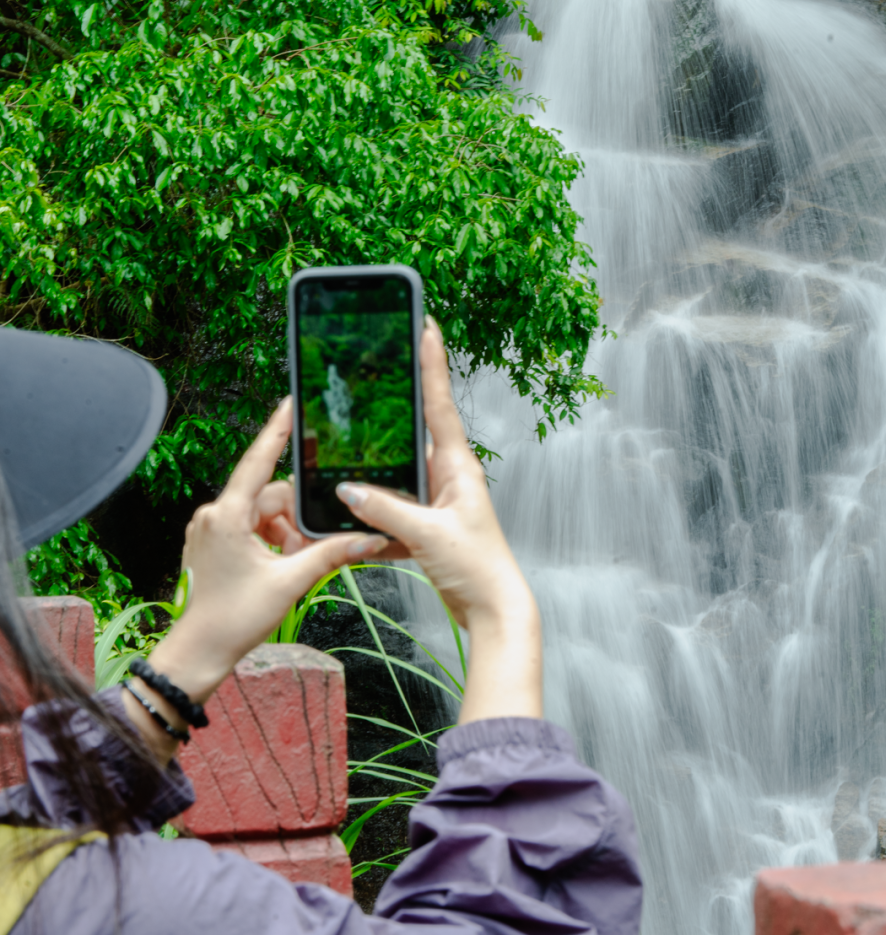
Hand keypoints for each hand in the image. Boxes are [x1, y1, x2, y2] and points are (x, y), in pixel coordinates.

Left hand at [123, 399, 382, 762]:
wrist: (198, 653)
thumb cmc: (234, 619)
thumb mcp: (289, 583)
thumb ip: (330, 554)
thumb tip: (369, 538)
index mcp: (227, 515)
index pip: (258, 460)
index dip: (278, 429)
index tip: (292, 401)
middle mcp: (213, 514)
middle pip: (270, 496)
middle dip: (296, 518)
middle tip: (313, 545)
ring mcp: (210, 528)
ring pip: (263, 514)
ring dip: (285, 534)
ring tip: (295, 564)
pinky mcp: (212, 543)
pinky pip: (250, 528)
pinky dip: (271, 541)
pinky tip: (283, 564)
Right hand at [336, 320, 541, 723]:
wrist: (494, 610)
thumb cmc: (477, 567)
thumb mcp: (428, 534)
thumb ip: (386, 509)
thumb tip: (347, 488)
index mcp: (457, 466)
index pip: (439, 403)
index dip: (431, 363)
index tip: (425, 324)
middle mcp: (449, 476)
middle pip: (412, 433)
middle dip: (389, 410)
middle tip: (369, 371)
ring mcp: (438, 501)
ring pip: (395, 476)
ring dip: (372, 475)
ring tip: (342, 454)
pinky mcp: (427, 526)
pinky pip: (392, 512)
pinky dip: (372, 518)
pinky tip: (348, 524)